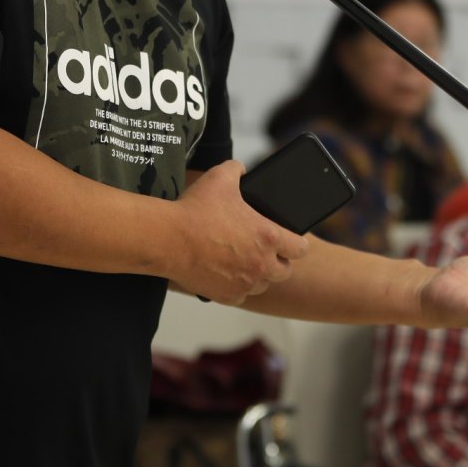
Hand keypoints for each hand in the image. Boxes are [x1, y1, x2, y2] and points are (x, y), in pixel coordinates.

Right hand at [170, 163, 308, 304]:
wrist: (167, 239)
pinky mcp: (226, 296)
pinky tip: (228, 273)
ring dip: (259, 275)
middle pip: (285, 271)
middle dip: (279, 261)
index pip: (300, 248)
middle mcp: (261, 264)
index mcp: (268, 237)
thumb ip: (238, 169)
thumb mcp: (220, 177)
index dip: (297, 243)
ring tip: (246, 261)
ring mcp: (244, 283)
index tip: (292, 241)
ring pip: (263, 285)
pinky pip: (241, 296)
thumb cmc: (194, 210)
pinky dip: (237, 287)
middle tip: (267, 251)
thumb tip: (242, 169)